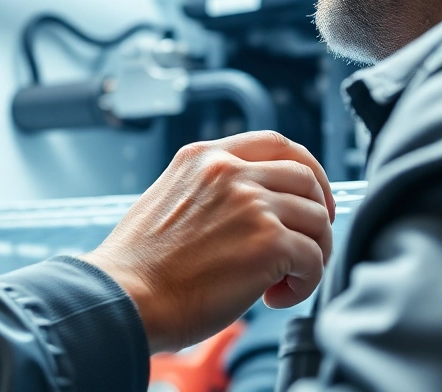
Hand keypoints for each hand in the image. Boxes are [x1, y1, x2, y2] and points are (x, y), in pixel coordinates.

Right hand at [78, 131, 334, 352]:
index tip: (310, 199)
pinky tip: (274, 298)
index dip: (306, 170)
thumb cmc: (140, 267)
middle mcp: (230, 171)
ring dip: (311, 254)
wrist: (124, 298)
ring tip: (282, 281)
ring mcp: (252, 204)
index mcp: (204, 157)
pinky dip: (304, 284)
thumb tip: (256, 211)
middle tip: (305, 248)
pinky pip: (314, 259)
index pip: (277, 143)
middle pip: (306, 179)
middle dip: (317, 215)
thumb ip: (211, 192)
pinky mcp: (269, 243)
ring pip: (318, 219)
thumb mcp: (170, 200)